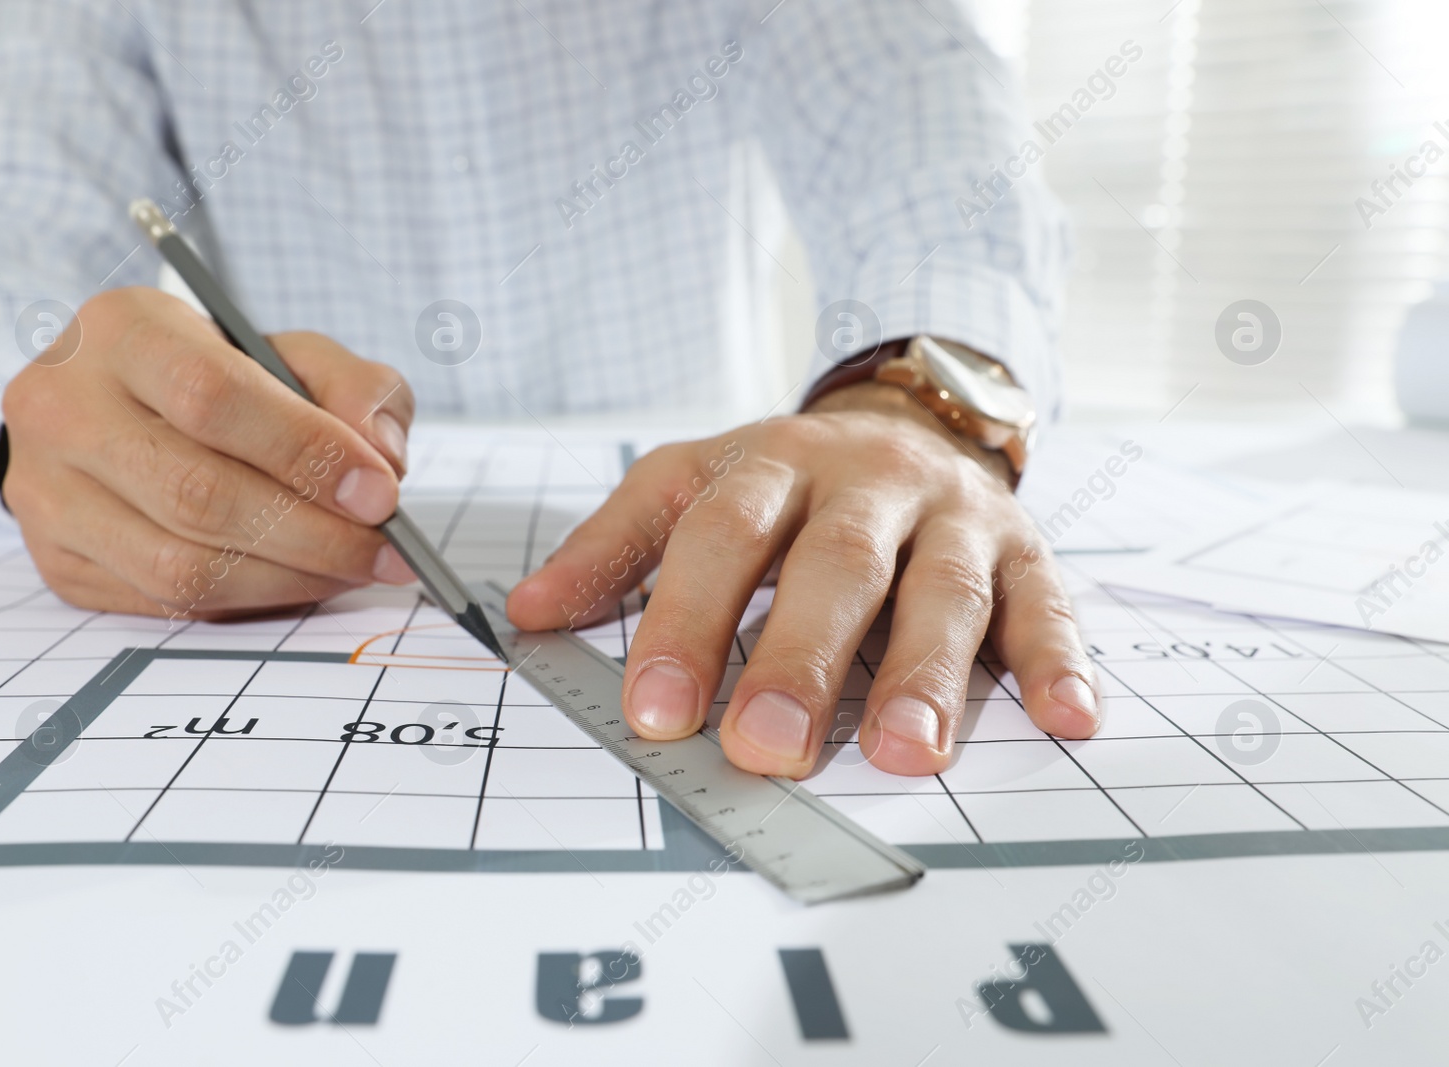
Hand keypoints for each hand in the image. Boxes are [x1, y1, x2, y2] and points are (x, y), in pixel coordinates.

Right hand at [1, 286, 416, 618]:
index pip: (211, 396)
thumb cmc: (218, 377)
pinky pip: (165, 602)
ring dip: (288, 579)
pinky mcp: (55, 559)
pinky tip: (298, 580)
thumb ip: (353, 387)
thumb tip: (380, 461)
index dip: (307, 451)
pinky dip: (250, 600)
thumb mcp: (291, 353)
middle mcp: (61, 406)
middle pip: (197, 492)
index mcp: (121, 329)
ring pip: (179, 566)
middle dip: (313, 533)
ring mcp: (44, 490)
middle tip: (384, 550)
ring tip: (350, 569)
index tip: (380, 492)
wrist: (115, 410)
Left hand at [505, 380, 1100, 777]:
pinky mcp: (1025, 549)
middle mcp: (869, 482)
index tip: (655, 711)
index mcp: (774, 463)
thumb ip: (615, 546)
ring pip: (945, 589)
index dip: (686, 622)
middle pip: (836, 565)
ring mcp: (953, 515)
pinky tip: (1066, 717)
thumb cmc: (789, 479)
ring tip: (904, 753)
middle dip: (801, 658)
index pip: (722, 537)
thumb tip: (525, 613)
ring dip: (927, 674)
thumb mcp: (692, 483)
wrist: (912, 416)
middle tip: (766, 747)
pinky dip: (1060, 660)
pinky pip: (1048, 603)